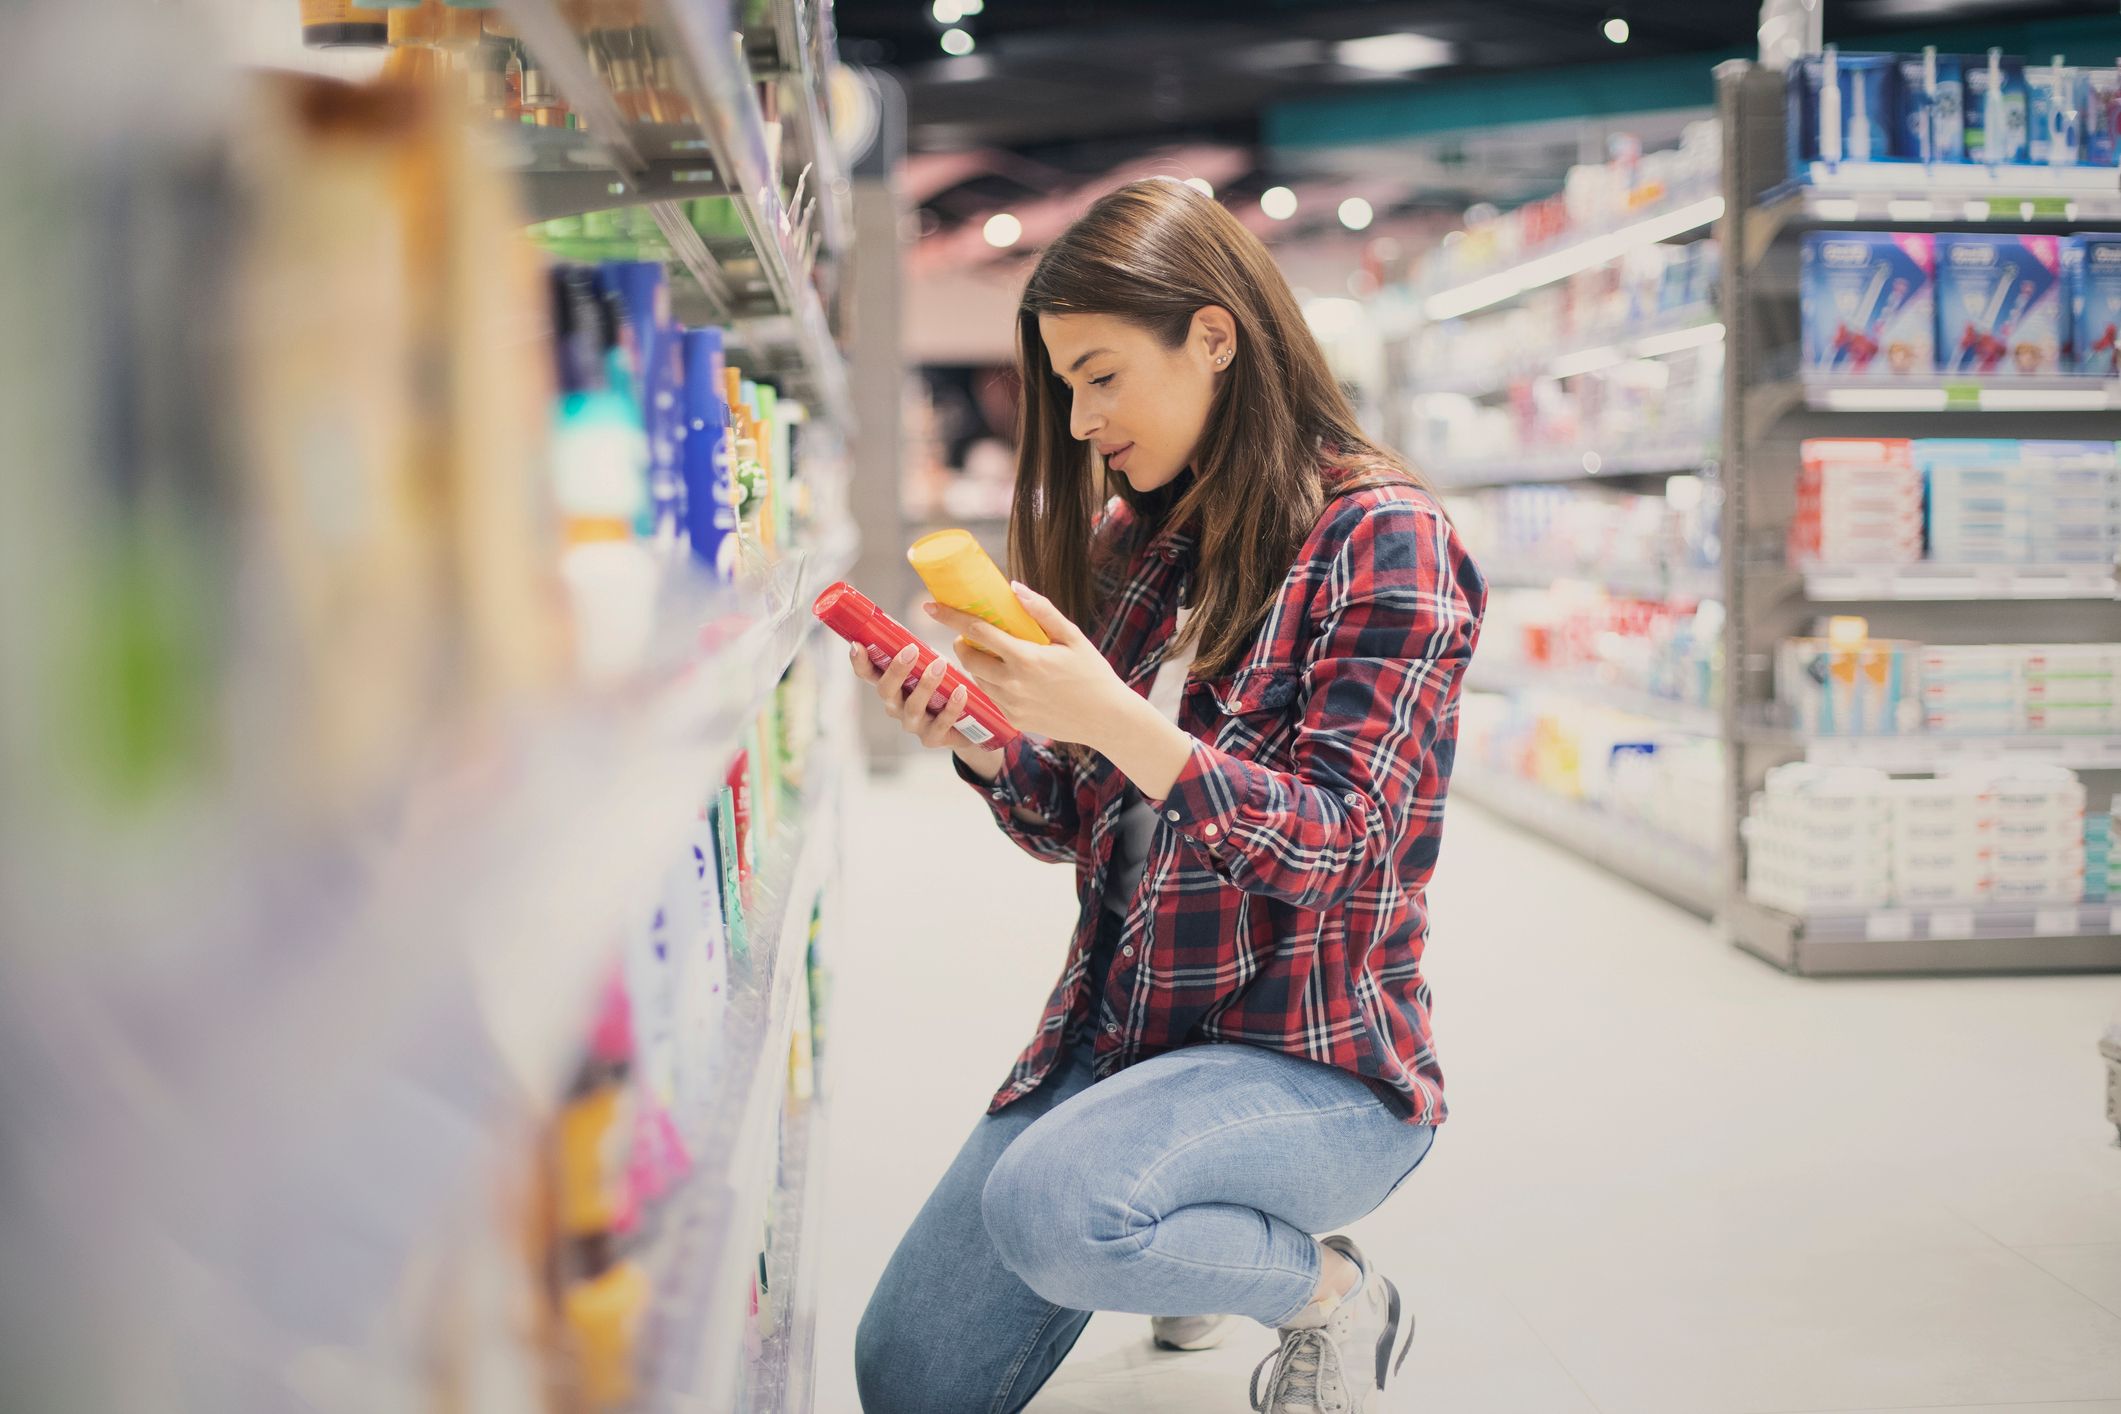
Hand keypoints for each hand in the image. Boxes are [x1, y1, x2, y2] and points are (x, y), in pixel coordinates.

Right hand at [848, 641, 1003, 778]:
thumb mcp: (931, 666)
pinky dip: (951, 707)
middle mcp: (896, 706)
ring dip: (926, 685)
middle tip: (912, 650)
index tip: (857, 645)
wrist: (971, 724)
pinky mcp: (933, 738)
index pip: (867, 674)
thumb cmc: (945, 686)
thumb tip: (929, 608)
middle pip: (885, 690)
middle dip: (897, 670)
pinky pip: (939, 725)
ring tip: (941, 665)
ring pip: (913, 707)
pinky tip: (961, 692)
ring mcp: (913, 724)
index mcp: (891, 686)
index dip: (859, 662)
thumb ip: (922, 650)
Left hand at [923, 584, 1134, 749]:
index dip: (950, 617)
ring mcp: (1010, 705)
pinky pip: (990, 696)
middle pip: (967, 658)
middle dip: (962, 643)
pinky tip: (1011, 677)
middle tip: (973, 635)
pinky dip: (992, 682)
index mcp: (1025, 658)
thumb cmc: (1092, 673)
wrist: (1106, 719)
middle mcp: (1012, 684)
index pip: (976, 632)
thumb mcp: (1073, 637)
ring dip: (977, 663)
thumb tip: (1014, 587)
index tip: (930, 606)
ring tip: (996, 655)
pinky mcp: (1013, 720)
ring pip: (976, 678)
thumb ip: (1042, 611)